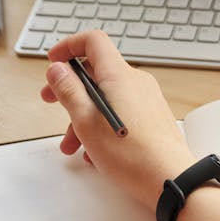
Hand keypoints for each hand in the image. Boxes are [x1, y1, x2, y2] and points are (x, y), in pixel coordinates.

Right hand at [40, 30, 195, 209]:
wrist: (168, 179)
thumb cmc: (130, 153)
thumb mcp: (85, 120)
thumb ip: (68, 90)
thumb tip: (58, 69)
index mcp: (119, 75)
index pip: (93, 41)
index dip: (70, 46)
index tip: (54, 61)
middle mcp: (136, 82)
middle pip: (96, 72)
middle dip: (70, 88)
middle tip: (51, 100)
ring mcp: (146, 99)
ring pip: (106, 97)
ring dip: (83, 115)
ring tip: (71, 145)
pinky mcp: (152, 117)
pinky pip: (121, 111)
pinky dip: (102, 124)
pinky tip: (95, 151)